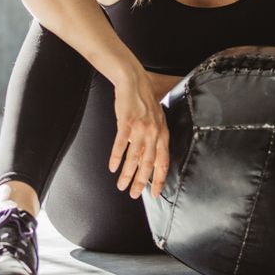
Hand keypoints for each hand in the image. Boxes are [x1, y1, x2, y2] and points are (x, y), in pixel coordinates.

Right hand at [108, 68, 170, 199]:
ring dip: (126, 174)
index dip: (158, 179)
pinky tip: (111, 168)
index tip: (154, 193)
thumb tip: (151, 151)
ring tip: (121, 186)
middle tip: (134, 195)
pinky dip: (115, 158)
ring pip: (133, 158)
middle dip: (141, 183)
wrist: (133, 79)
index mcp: (163, 132)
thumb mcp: (157, 116)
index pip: (163, 162)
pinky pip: (120, 145)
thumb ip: (156, 135)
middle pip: (148, 164)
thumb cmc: (145, 96)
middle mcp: (153, 132)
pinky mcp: (126, 123)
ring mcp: (140, 128)